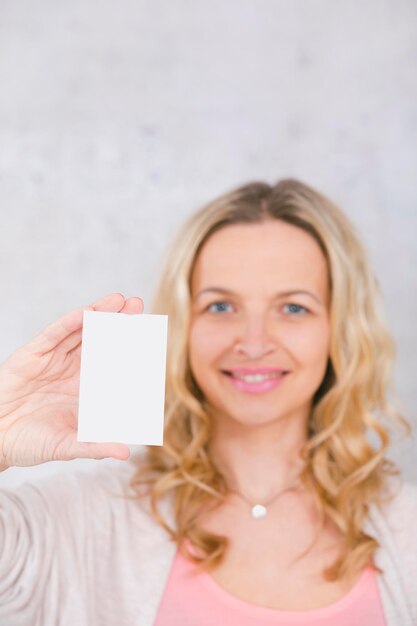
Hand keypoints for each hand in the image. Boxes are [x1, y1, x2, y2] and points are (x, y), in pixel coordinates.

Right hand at [0, 293, 142, 468]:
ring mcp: (53, 360)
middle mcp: (72, 370)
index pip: (111, 363)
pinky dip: (70, 322)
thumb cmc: (29, 443)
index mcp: (86, 389)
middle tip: (138, 305)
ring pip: (80, 331)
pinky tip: (88, 312)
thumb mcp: (67, 446)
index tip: (149, 338)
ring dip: (100, 314)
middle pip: (100, 340)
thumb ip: (95, 446)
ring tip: (120, 300)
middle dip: (119, 322)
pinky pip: (54, 334)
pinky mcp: (33, 355)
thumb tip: (125, 453)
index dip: (128, 350)